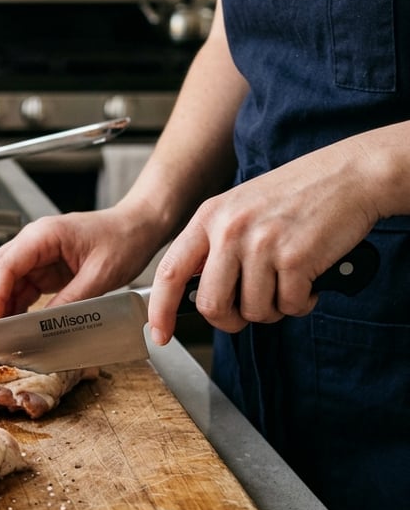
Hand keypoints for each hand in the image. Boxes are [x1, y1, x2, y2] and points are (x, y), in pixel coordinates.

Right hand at [0, 207, 164, 322]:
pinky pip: (20, 289)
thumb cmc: (123, 239)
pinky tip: (14, 326)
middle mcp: (32, 242)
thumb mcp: (100, 275)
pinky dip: (13, 308)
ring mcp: (36, 256)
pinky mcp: (43, 269)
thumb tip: (45, 326)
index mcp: (42, 235)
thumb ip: (71, 300)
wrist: (139, 227)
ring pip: (3, 283)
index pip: (4, 266)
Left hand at [146, 144, 381, 343]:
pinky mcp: (295, 258)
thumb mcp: (239, 208)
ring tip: (287, 283)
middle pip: (211, 305)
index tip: (159, 334)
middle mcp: (229, 230)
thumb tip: (191, 290)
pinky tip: (309, 280)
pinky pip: (289, 306)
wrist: (350, 175)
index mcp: (209, 217)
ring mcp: (262, 244)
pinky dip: (301, 303)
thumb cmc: (296, 195)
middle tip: (249, 311)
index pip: (169, 272)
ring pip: (254, 311)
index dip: (160, 310)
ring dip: (274, 309)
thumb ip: (213, 244)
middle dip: (230, 320)